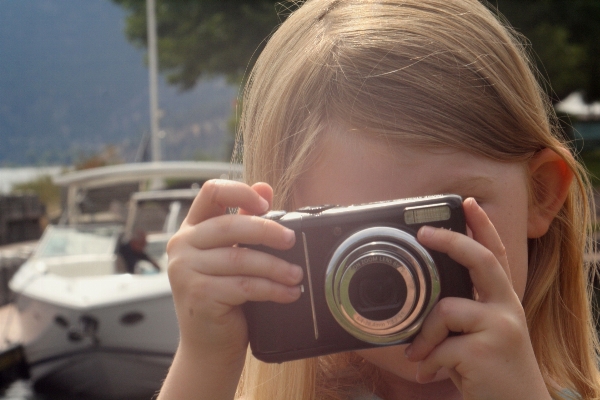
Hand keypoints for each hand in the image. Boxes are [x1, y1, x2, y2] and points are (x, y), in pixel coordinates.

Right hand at [160, 180, 302, 398]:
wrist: (208, 345)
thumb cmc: (223, 297)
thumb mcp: (233, 254)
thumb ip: (245, 221)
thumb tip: (265, 186)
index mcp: (192, 229)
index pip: (211, 192)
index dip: (240, 192)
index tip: (266, 204)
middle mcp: (182, 245)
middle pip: (229, 225)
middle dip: (268, 231)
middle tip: (292, 241)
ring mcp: (185, 271)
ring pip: (240, 258)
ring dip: (276, 267)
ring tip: (297, 275)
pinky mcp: (198, 295)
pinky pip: (244, 285)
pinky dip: (272, 289)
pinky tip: (289, 293)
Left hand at [405, 198, 550, 399]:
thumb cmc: (491, 372)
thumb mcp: (481, 336)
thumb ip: (460, 315)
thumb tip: (422, 305)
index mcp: (502, 301)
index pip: (495, 254)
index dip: (482, 226)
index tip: (467, 203)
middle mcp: (507, 308)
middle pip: (481, 260)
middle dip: (450, 240)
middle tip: (424, 232)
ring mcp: (500, 327)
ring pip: (445, 310)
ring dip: (423, 336)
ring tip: (418, 355)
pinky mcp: (485, 350)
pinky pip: (439, 346)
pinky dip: (427, 362)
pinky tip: (429, 374)